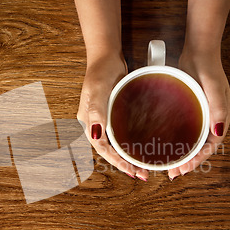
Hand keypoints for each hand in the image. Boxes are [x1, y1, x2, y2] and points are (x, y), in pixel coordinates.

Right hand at [77, 52, 149, 180]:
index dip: (116, 161)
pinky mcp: (114, 113)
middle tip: (140, 174)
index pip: (102, 148)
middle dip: (123, 164)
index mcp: (88, 121)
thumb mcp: (98, 89)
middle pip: (109, 150)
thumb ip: (96, 110)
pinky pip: (120, 133)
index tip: (130, 170)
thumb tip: (96, 133)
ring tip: (142, 166)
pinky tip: (140, 147)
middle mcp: (95, 123)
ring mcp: (104, 119)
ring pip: (115, 144)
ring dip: (127, 156)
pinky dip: (130, 143)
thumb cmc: (101, 71)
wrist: (107, 56)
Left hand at [168, 48, 229, 179]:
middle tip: (173, 173)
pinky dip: (178, 139)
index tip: (184, 169)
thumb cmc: (208, 68)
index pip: (212, 146)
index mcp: (222, 118)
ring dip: (183, 153)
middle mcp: (213, 119)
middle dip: (189, 161)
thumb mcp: (214, 88)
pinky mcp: (192, 109)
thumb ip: (218, 109)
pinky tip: (166, 144)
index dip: (198, 160)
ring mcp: (203, 114)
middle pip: (202, 147)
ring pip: (193, 140)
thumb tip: (219, 133)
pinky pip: (186, 129)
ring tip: (169, 164)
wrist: (199, 51)